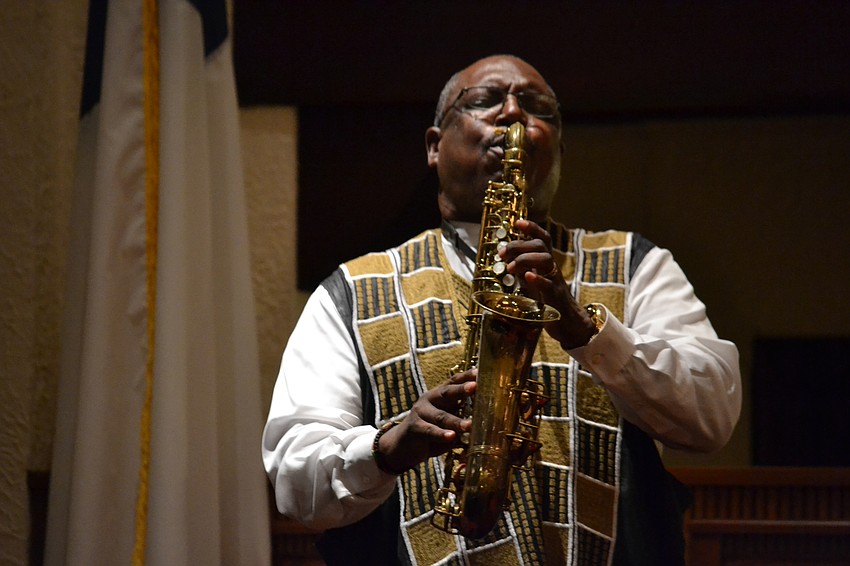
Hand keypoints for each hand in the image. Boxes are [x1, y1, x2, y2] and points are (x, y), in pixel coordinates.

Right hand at [377, 369, 476, 472]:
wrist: (403, 445)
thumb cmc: (432, 432)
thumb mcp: (447, 422)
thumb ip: (462, 418)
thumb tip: (487, 419)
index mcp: (440, 395)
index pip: (454, 381)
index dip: (466, 376)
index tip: (479, 372)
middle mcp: (430, 400)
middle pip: (447, 393)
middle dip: (461, 390)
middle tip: (474, 387)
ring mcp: (420, 413)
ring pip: (441, 416)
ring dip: (456, 421)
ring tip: (469, 425)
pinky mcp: (414, 428)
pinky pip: (429, 430)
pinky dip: (441, 434)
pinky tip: (451, 437)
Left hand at [499, 219, 597, 348]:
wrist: (568, 322)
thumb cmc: (549, 300)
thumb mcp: (533, 280)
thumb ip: (523, 268)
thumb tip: (506, 257)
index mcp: (546, 263)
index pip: (542, 239)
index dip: (531, 228)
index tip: (517, 223)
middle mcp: (552, 268)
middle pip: (540, 246)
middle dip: (519, 245)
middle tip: (502, 253)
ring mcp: (555, 281)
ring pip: (546, 260)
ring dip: (525, 260)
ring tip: (509, 267)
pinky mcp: (556, 297)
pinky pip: (549, 284)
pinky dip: (537, 278)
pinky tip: (527, 276)